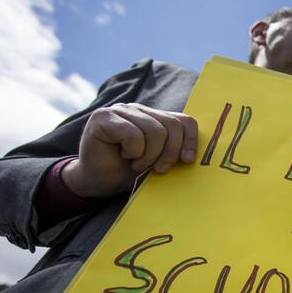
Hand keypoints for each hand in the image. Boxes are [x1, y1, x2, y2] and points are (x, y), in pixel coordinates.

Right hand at [62, 103, 197, 197]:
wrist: (98, 183)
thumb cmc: (129, 172)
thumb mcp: (158, 162)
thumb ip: (174, 152)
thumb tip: (193, 155)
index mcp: (155, 117)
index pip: (185, 120)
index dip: (191, 141)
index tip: (187, 161)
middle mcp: (139, 109)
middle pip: (172, 125)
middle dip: (169, 153)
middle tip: (158, 169)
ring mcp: (121, 110)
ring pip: (155, 131)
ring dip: (148, 156)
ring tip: (136, 163)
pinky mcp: (103, 117)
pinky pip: (133, 134)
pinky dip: (133, 152)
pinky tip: (123, 156)